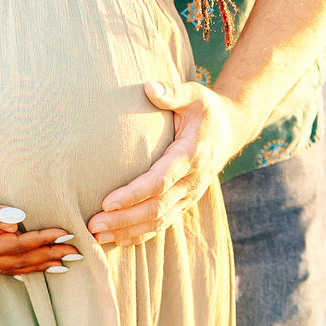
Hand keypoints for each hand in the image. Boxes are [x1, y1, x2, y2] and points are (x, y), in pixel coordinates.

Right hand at [0, 191, 78, 274]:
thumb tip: (22, 219)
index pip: (20, 245)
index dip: (45, 240)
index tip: (68, 234)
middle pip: (20, 261)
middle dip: (49, 257)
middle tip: (77, 255)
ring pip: (10, 267)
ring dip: (37, 265)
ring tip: (60, 265)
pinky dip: (16, 268)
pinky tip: (22, 271)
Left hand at [86, 81, 247, 245]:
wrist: (232, 129)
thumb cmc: (207, 108)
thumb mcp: (194, 94)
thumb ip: (172, 91)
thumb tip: (148, 86)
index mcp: (191, 156)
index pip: (159, 182)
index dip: (133, 195)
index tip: (106, 202)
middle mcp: (192, 181)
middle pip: (156, 208)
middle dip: (123, 219)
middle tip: (93, 224)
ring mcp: (191, 194)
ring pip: (159, 221)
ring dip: (128, 231)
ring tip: (99, 236)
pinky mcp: (187, 200)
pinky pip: (165, 223)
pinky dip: (142, 234)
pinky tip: (120, 239)